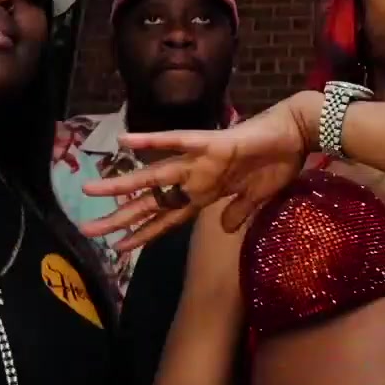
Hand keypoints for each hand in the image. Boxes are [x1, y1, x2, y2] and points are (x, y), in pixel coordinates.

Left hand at [79, 93, 318, 250]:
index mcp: (205, 193)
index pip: (167, 218)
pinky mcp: (211, 143)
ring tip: (90, 192)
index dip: (143, 234)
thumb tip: (225, 228)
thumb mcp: (257, 199)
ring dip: (122, 186)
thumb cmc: (277, 164)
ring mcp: (200, 161)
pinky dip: (152, 142)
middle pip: (152, 202)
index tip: (118, 249)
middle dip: (120, 218)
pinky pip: (177, 141)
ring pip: (154, 176)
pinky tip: (126, 141)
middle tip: (88, 232)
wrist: (296, 135)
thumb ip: (238, 213)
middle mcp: (195, 178)